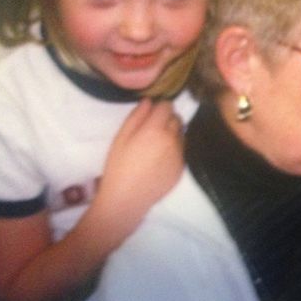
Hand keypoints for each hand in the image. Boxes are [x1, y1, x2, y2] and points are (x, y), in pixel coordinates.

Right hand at [96, 98, 183, 233]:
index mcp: (155, 129)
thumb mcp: (121, 138)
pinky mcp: (182, 167)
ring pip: (181, 134)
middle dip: (167, 119)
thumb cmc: (118, 166)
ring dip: (172, 133)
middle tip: (152, 129)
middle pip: (176, 118)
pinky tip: (159, 159)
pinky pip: (181, 150)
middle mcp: (172, 140)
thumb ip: (136, 116)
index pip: (167, 106)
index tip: (152, 113)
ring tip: (155, 145)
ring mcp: (179, 154)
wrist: (127, 199)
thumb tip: (149, 101)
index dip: (159, 107)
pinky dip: (173, 150)